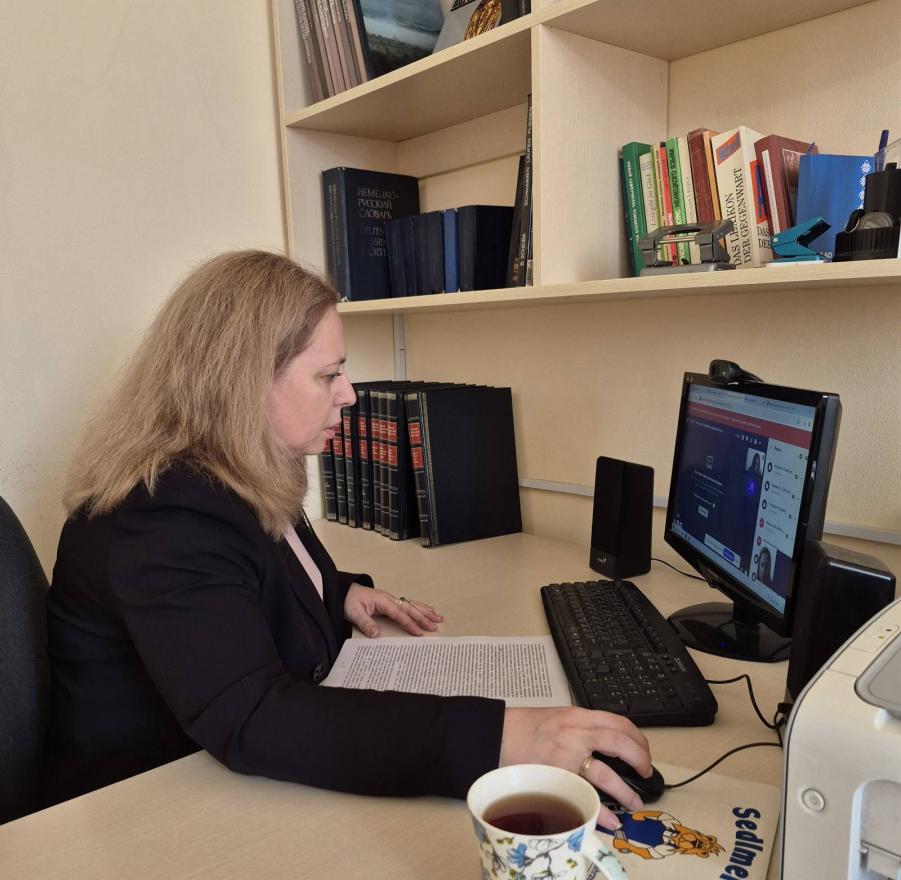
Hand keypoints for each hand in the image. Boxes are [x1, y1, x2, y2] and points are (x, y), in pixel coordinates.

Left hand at [344, 584, 443, 637]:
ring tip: (438, 617)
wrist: (342, 591)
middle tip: (435, 627)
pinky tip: (427, 610)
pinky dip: (419, 607)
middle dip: (423, 617)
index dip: (410, 623)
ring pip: (412, 604)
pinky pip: (408, 604)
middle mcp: (389, 598)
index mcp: (382, 600)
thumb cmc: (348, 600)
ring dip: (425, 611)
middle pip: (410, 608)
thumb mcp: (353, 613)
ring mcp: (390, 599)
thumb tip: (376, 634)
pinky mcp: (389, 601)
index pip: (399, 613)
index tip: (419, 632)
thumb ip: (365, 623)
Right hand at [499, 707, 651, 829]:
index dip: (637, 738)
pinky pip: (585, 795)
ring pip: (606, 773)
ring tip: (635, 803)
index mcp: (578, 716)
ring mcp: (567, 756)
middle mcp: (576, 733)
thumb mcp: (559, 717)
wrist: (498, 734)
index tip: (644, 749)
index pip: (618, 722)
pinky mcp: (556, 776)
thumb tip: (606, 742)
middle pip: (620, 743)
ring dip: (626, 791)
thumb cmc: (526, 727)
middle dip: (640, 760)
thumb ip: (582, 726)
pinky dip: (601, 810)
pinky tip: (610, 820)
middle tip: (646, 772)